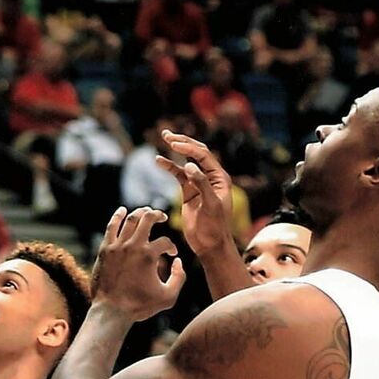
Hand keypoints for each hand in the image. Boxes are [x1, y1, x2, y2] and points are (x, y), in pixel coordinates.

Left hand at [92, 208, 184, 321]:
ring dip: (140, 212)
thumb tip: (177, 261)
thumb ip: (180, 278)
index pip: (165, 242)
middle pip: (148, 219)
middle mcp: (133, 246)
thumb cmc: (139, 305)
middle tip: (162, 217)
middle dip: (157, 215)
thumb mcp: (168, 297)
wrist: (111, 311)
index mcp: (149, 255)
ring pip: (130, 219)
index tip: (171, 255)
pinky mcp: (105, 249)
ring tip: (146, 211)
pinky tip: (122, 210)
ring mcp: (117, 246)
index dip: (171, 247)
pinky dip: (117, 216)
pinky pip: (111, 226)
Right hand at [156, 132, 232, 257]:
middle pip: (196, 153)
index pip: (203, 156)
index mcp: (220, 178)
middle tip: (166, 134)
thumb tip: (189, 166)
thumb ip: (202, 184)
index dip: (189, 148)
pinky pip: (178, 174)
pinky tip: (158, 161)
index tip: (173, 143)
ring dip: (175, 150)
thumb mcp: (210, 205)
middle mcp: (211, 177)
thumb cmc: (215, 226)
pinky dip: (169, 167)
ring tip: (163, 138)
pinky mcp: (189, 191)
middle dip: (182, 142)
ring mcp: (199, 183)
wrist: (210, 244)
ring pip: (186, 161)